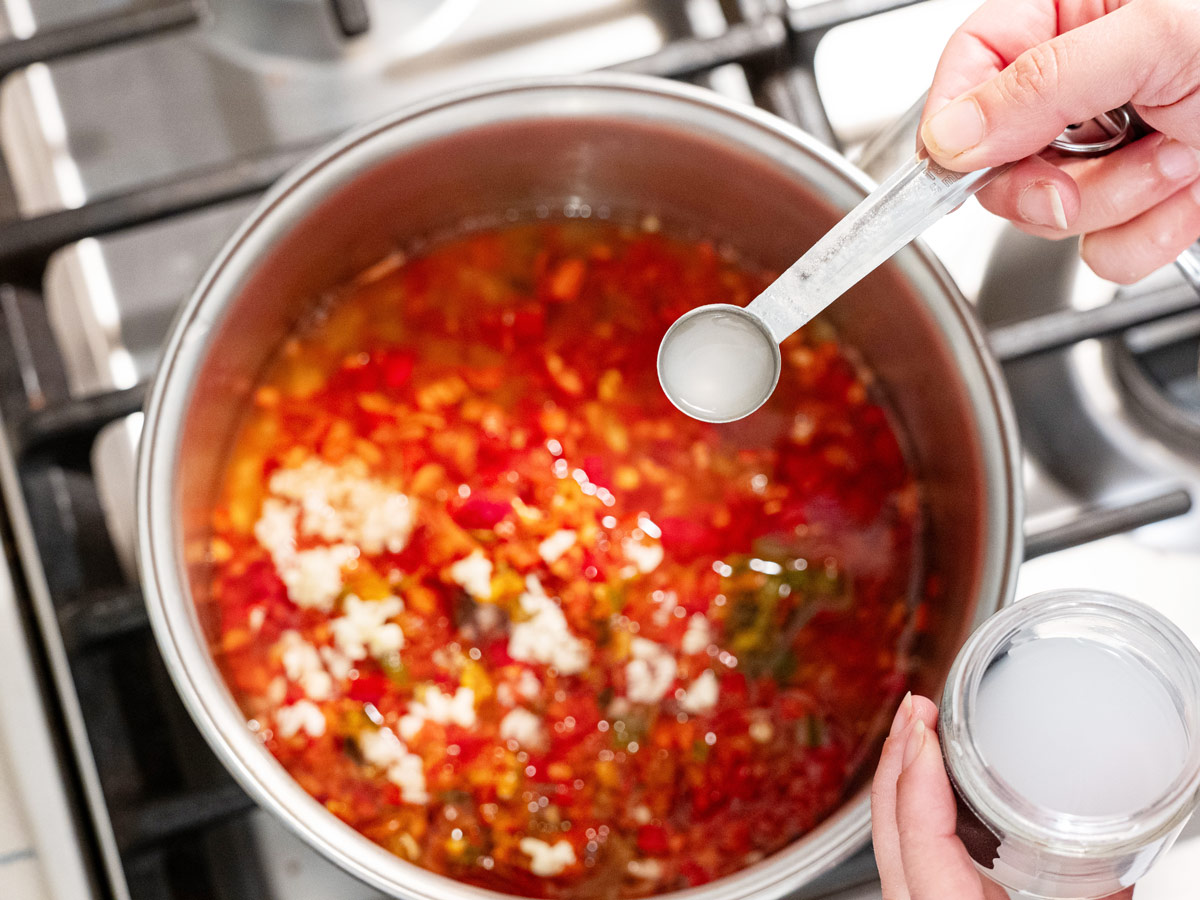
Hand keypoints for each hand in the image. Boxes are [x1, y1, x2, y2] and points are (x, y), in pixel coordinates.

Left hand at [870, 693, 1132, 899]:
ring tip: (916, 729)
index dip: (916, 778)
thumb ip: (1090, 899)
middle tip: (917, 707)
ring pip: (888, 838)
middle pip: (888, 827)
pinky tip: (924, 787)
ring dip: (900, 778)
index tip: (924, 726)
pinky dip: (908, 810)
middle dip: (899, 759)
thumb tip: (1120, 870)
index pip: (918, 838)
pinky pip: (902, 851)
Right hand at [919, 0, 1199, 283]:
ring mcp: (1113, 147)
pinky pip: (1104, 252)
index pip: (969, 67)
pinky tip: (1189, 186)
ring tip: (1181, 149)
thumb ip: (1040, 85)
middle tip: (1096, 161)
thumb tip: (949, 134)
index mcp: (1070, 14)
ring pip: (1052, 214)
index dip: (954, 121)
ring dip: (1119, 198)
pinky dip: (1150, 233)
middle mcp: (1084, 84)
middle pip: (999, 157)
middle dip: (1049, 177)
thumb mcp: (1155, 37)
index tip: (953, 163)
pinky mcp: (1147, 201)